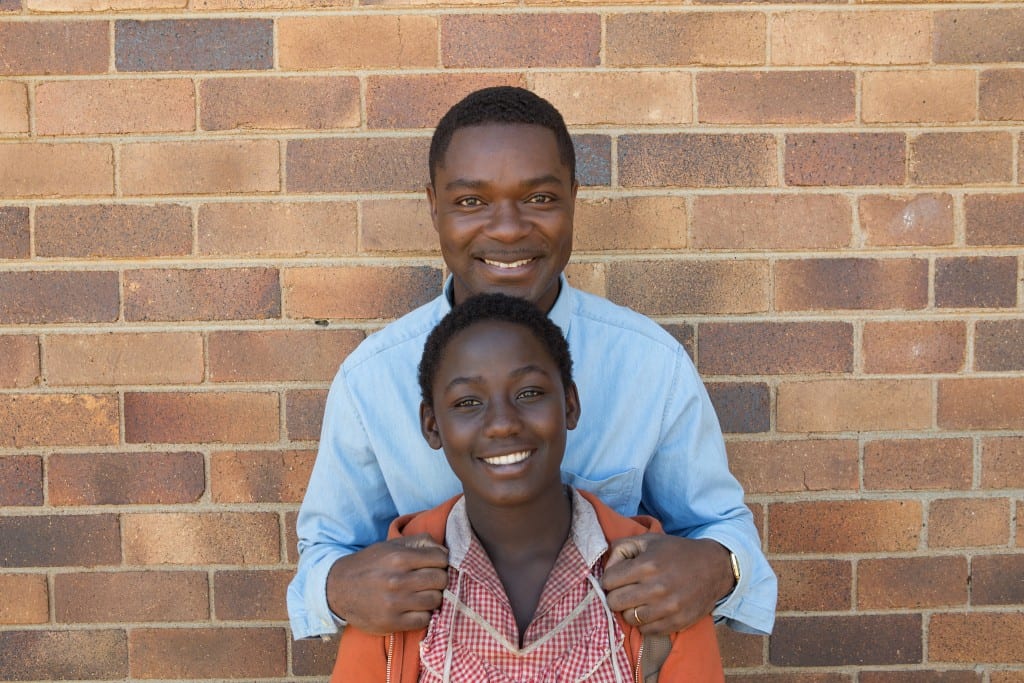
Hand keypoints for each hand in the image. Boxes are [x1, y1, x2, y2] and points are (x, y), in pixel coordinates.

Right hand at [326, 534, 448, 633]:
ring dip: (433, 597)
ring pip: (435, 600)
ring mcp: (395, 603)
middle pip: (441, 580)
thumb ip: (420, 542)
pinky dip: (424, 614)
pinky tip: (415, 608)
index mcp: (399, 557)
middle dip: (439, 579)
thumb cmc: (370, 564)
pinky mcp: (391, 622)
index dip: (442, 561)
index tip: (435, 565)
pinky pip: (424, 620)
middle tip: (431, 581)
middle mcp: (398, 580)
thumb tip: (444, 550)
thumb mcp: (391, 545)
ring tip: (423, 594)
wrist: (338, 588)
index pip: (441, 558)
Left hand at [601, 535, 733, 634]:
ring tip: (638, 601)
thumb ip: (621, 547)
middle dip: (615, 595)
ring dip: (630, 610)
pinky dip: (644, 623)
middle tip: (625, 590)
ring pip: (629, 619)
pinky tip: (651, 610)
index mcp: (647, 565)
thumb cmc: (677, 552)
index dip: (609, 579)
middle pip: (614, 602)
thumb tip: (606, 567)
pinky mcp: (677, 622)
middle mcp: (657, 588)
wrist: (714, 567)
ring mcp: (668, 608)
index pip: (608, 581)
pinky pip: (647, 631)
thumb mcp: (649, 540)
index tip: (617, 578)